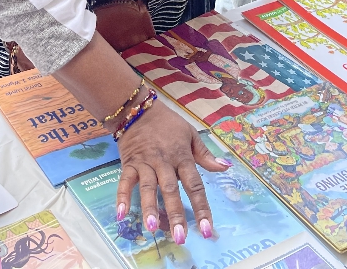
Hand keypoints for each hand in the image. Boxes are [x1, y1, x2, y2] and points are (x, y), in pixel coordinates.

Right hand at [114, 101, 230, 244]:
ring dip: (150, 207)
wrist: (138, 110)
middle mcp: (164, 163)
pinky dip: (122, 196)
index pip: (194, 185)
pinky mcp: (128, 164)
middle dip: (176, 214)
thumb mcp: (190, 134)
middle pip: (170, 191)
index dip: (201, 208)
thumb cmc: (167, 124)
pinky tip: (121, 213)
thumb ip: (205, 155)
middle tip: (180, 237)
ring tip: (152, 228)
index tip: (206, 229)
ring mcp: (145, 164)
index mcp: (182, 158)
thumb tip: (226, 167)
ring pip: (148, 188)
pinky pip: (124, 181)